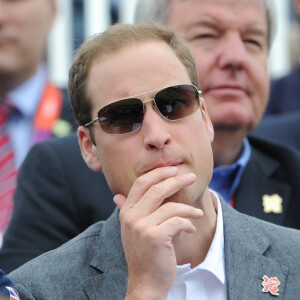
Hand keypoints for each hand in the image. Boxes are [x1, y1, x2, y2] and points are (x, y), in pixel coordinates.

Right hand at [113, 166, 202, 299]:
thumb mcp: (132, 230)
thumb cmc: (143, 253)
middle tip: (191, 177)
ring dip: (189, 208)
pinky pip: (178, 221)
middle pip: (157, 189)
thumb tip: (117, 196)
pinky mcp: (155, 237)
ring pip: (171, 206)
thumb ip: (128, 210)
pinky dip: (188, 223)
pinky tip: (191, 228)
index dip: (158, 173)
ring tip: (197, 213)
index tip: (173, 170)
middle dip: (177, 180)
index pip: (141, 183)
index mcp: (126, 212)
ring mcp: (142, 227)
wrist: (145, 282)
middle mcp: (131, 217)